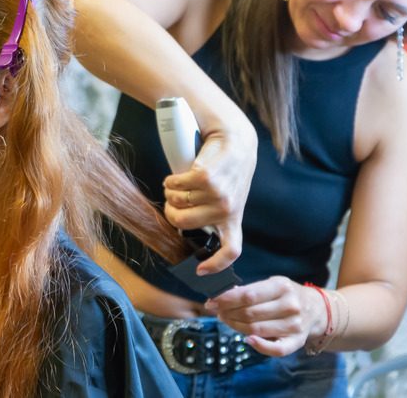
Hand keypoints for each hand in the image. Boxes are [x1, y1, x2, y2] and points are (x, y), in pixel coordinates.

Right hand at [163, 127, 255, 273]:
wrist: (235, 136)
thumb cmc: (227, 166)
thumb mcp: (227, 194)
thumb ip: (211, 211)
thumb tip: (183, 224)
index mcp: (234, 218)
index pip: (231, 250)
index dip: (216, 265)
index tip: (200, 271)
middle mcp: (227, 209)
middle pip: (183, 223)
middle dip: (170, 211)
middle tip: (172, 201)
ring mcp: (218, 194)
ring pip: (177, 202)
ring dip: (171, 192)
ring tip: (178, 184)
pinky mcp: (207, 178)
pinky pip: (176, 185)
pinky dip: (171, 180)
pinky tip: (176, 176)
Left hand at [203, 276, 326, 356]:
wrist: (316, 309)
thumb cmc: (287, 294)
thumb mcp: (273, 284)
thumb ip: (252, 290)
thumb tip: (224, 296)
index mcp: (281, 286)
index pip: (248, 295)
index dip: (226, 299)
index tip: (212, 301)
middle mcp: (290, 306)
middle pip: (250, 313)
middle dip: (227, 313)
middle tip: (216, 311)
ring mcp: (294, 325)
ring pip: (257, 330)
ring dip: (236, 326)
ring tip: (225, 320)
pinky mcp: (297, 341)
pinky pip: (276, 350)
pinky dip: (259, 346)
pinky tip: (247, 339)